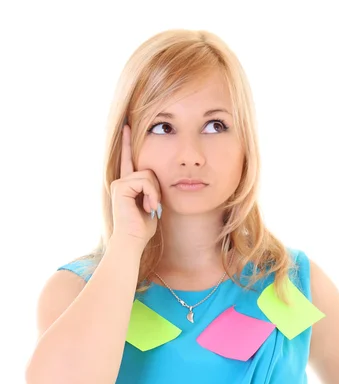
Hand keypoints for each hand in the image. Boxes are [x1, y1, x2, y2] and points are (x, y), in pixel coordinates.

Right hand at [110, 123, 161, 245]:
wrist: (132, 240)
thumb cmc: (142, 229)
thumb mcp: (151, 205)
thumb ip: (152, 191)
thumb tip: (157, 184)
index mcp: (127, 185)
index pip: (128, 160)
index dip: (127, 143)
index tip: (127, 124)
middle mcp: (120, 181)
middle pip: (148, 170)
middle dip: (156, 188)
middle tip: (153, 206)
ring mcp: (119, 183)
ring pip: (148, 174)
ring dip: (155, 193)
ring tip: (151, 208)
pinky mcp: (120, 186)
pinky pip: (145, 180)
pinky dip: (151, 194)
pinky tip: (148, 206)